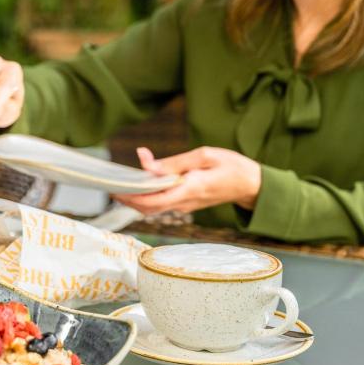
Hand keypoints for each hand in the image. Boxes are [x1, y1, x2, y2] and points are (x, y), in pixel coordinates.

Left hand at [114, 146, 261, 214]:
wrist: (252, 185)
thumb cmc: (231, 166)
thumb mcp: (204, 156)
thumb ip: (173, 162)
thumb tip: (144, 160)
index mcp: (190, 189)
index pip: (153, 200)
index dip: (131, 197)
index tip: (116, 187)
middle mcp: (185, 202)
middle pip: (148, 208)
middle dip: (127, 200)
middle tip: (111, 188)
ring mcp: (185, 206)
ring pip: (153, 208)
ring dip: (135, 200)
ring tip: (120, 186)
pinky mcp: (186, 204)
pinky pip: (162, 204)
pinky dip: (147, 198)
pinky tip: (140, 186)